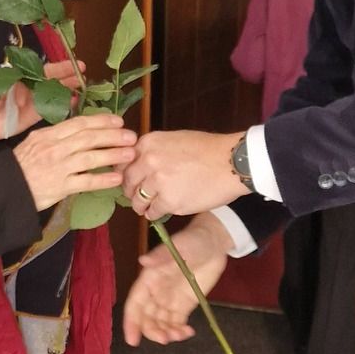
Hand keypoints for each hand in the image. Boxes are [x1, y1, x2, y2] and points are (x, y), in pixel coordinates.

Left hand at [0, 58, 88, 147]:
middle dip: (67, 74)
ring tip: (83, 85)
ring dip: (68, 88)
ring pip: (54, 92)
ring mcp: (32, 101)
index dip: (56, 66)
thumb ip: (2, 84)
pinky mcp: (34, 115)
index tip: (70, 63)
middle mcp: (27, 86)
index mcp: (17, 76)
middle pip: (51, 78)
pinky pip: (51, 108)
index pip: (40, 68)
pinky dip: (63, 105)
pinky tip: (75, 101)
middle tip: (82, 71)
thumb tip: (17, 79)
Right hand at [14, 114, 136, 211]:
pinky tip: (116, 179)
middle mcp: (54, 149)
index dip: (101, 121)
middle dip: (112, 136)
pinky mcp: (60, 187)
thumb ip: (57, 135)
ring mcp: (58, 168)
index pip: (79, 124)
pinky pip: (85, 182)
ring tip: (130, 154)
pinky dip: (102, 180)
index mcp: (49, 135)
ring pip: (90, 158)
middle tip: (132, 137)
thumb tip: (82, 128)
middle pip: (88, 138)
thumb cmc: (21, 165)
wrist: (5, 189)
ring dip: (113, 155)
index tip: (118, 121)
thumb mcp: (35, 142)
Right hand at [122, 215, 230, 345]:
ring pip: (161, 323)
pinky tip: (188, 332)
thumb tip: (143, 261)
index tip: (133, 340)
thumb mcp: (178, 246)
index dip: (131, 322)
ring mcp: (170, 300)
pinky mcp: (184, 305)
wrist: (213, 243)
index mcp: (149, 278)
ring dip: (167, 333)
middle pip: (147, 318)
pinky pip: (177, 322)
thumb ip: (161, 256)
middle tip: (165, 339)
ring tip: (180, 334)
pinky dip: (180, 331)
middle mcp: (156, 292)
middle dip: (152, 331)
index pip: (135, 303)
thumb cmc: (193, 241)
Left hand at [123, 130, 248, 219]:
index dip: (125, 174)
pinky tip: (159, 212)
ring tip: (147, 207)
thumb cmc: (208, 149)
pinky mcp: (169, 201)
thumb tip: (138, 163)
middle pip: (127, 182)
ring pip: (138, 200)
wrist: (231, 162)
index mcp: (148, 143)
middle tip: (136, 197)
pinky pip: (153, 212)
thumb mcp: (175, 139)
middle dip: (131, 192)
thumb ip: (154, 150)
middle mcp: (148, 161)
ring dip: (141, 206)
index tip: (130, 181)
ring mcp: (158, 182)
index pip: (123, 162)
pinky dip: (154, 214)